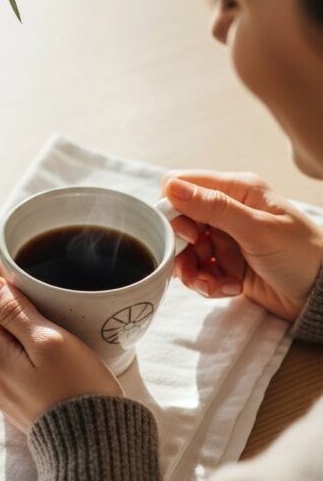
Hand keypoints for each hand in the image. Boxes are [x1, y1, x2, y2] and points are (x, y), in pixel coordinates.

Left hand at [0, 248, 122, 432]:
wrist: (93, 449)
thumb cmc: (77, 389)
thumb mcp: (48, 341)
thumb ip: (13, 311)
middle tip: (9, 264)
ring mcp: (3, 390)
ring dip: (6, 316)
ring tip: (24, 294)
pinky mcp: (20, 401)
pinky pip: (11, 360)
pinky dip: (16, 338)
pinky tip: (34, 333)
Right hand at [162, 171, 322, 320]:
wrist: (322, 296)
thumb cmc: (301, 255)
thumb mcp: (257, 230)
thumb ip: (214, 207)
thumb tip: (172, 187)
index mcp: (236, 189)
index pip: (181, 184)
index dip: (173, 209)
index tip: (187, 234)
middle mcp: (228, 210)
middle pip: (179, 221)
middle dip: (184, 247)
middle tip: (202, 260)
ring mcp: (226, 237)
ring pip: (186, 250)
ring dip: (196, 271)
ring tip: (219, 284)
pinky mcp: (227, 264)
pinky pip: (201, 271)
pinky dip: (210, 283)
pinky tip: (232, 288)